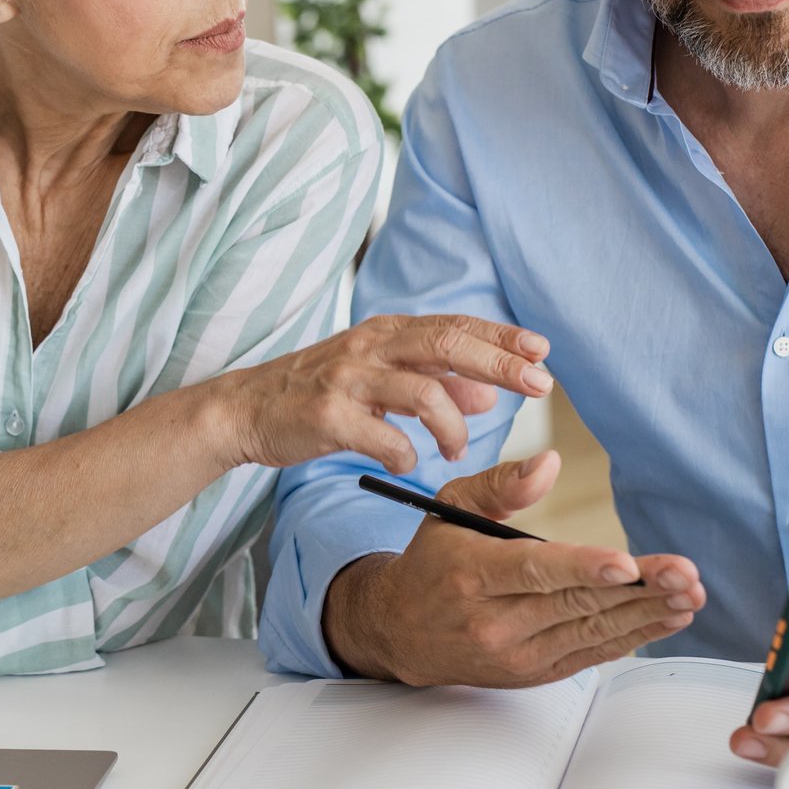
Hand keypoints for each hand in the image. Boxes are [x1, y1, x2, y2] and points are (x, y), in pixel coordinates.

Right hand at [213, 313, 552, 472]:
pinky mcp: (328, 416)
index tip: (541, 351)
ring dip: (453, 427)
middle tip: (538, 385)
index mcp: (385, 333)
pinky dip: (406, 455)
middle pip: (446, 345)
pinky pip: (384, 439)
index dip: (500, 336)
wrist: (247, 409)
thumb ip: (433, 382)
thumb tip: (489, 394)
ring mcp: (347, 380)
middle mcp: (369, 347)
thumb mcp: (378, 378)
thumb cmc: (318, 392)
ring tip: (457, 451)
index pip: (455, 325)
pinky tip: (406, 463)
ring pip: (421, 393)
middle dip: (498, 363)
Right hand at [324, 452, 706, 686]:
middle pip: (575, 605)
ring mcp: (515, 654)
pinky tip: (666, 618)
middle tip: (683, 574)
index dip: (583, 569)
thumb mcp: (449, 507)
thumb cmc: (432, 561)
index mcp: (470, 574)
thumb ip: (501, 484)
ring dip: (646, 614)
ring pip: (591, 632)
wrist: (400, 630)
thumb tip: (550, 465)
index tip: (626, 563)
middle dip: (637, 590)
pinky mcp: (533, 673)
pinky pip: (590, 654)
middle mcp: (492, 621)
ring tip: (688, 594)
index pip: (533, 572)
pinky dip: (633, 637)